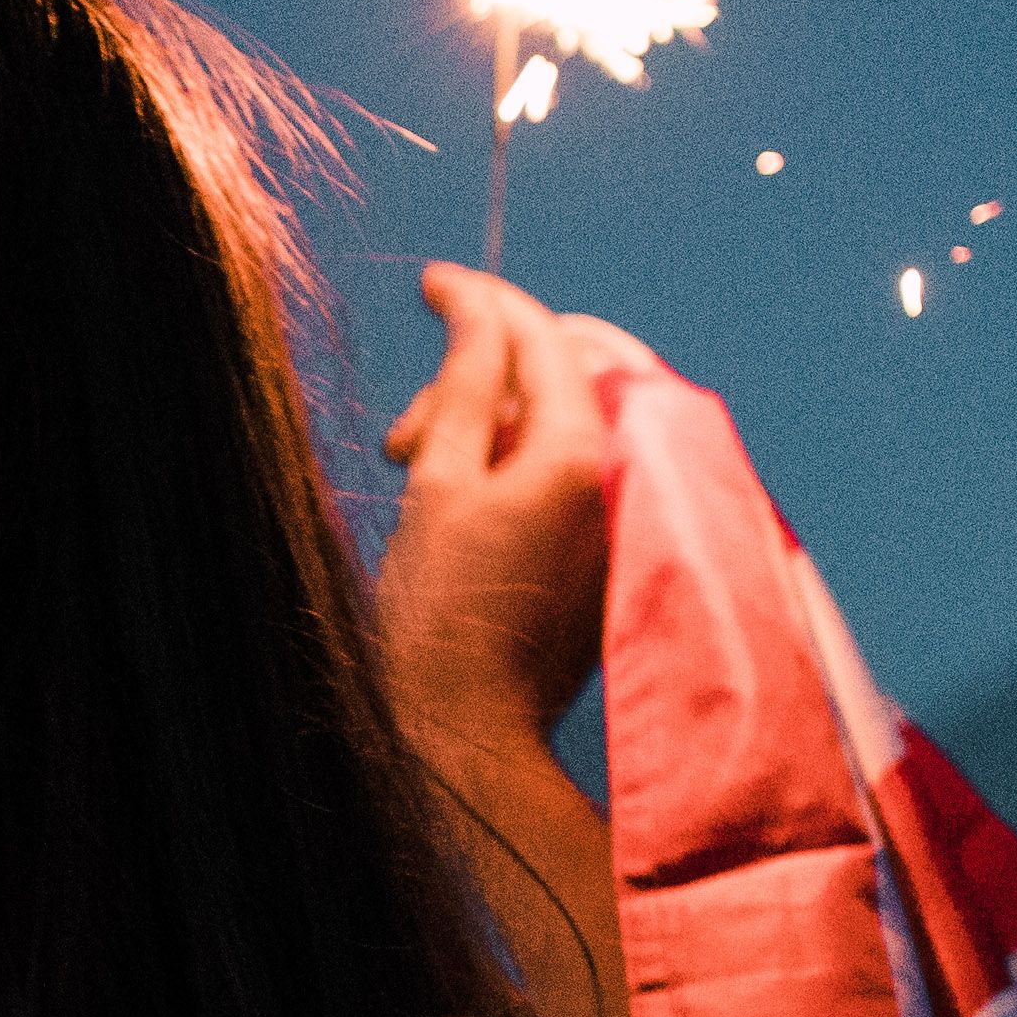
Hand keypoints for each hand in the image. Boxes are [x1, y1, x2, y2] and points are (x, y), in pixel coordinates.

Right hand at [371, 263, 643, 754]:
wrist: (466, 733)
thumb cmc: (440, 615)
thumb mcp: (439, 481)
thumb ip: (468, 381)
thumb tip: (478, 304)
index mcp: (580, 451)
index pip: (540, 337)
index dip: (481, 302)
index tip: (431, 284)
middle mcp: (616, 475)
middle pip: (546, 382)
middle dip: (471, 388)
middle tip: (401, 441)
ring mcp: (614, 517)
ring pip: (548, 429)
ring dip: (481, 433)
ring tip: (415, 478)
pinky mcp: (602, 552)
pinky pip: (561, 477)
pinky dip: (508, 472)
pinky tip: (453, 508)